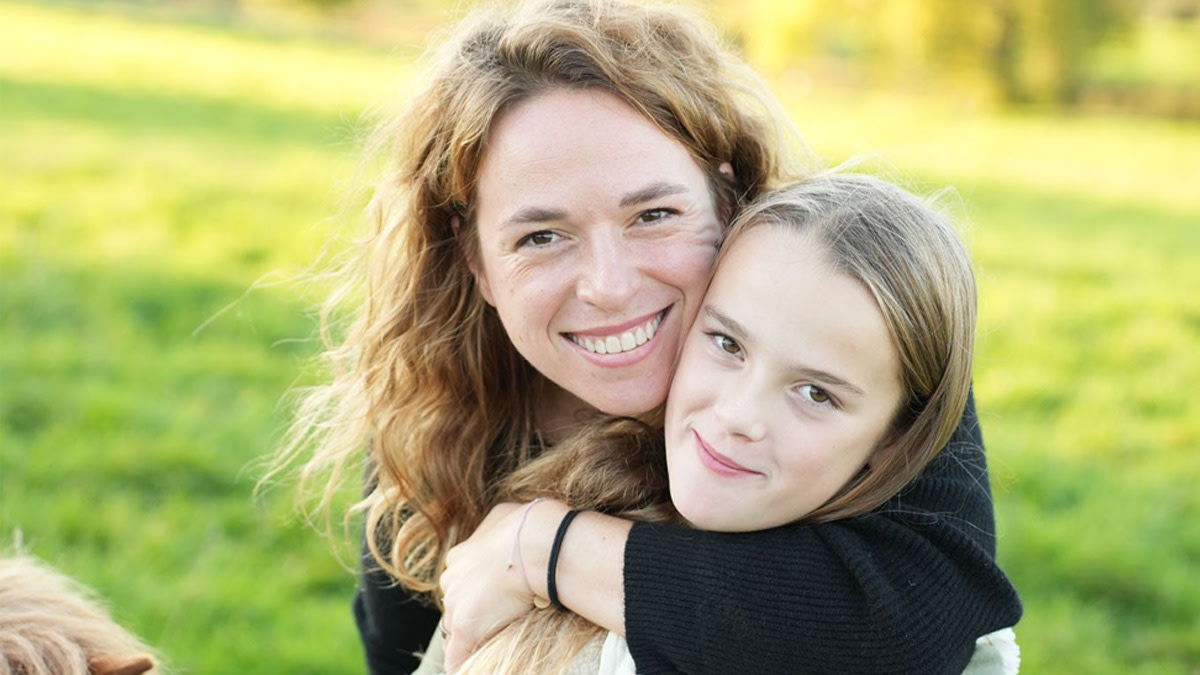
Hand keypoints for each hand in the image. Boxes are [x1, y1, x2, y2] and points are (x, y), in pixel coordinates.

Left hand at [439, 499, 564, 671]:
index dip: (476, 588)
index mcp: (459, 556)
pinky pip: (456, 655)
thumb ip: (495, 527)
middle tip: (494, 615)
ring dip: (470, 634)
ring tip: (483, 644)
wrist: (534, 543)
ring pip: (455, 627)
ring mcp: (457, 604)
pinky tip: (462, 670)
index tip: (492, 593)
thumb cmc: (525, 526)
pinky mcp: (467, 627)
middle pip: (455, 602)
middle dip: (471, 609)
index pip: (460, 580)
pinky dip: (460, 662)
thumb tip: (506, 526)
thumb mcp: (503, 516)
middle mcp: (451, 580)